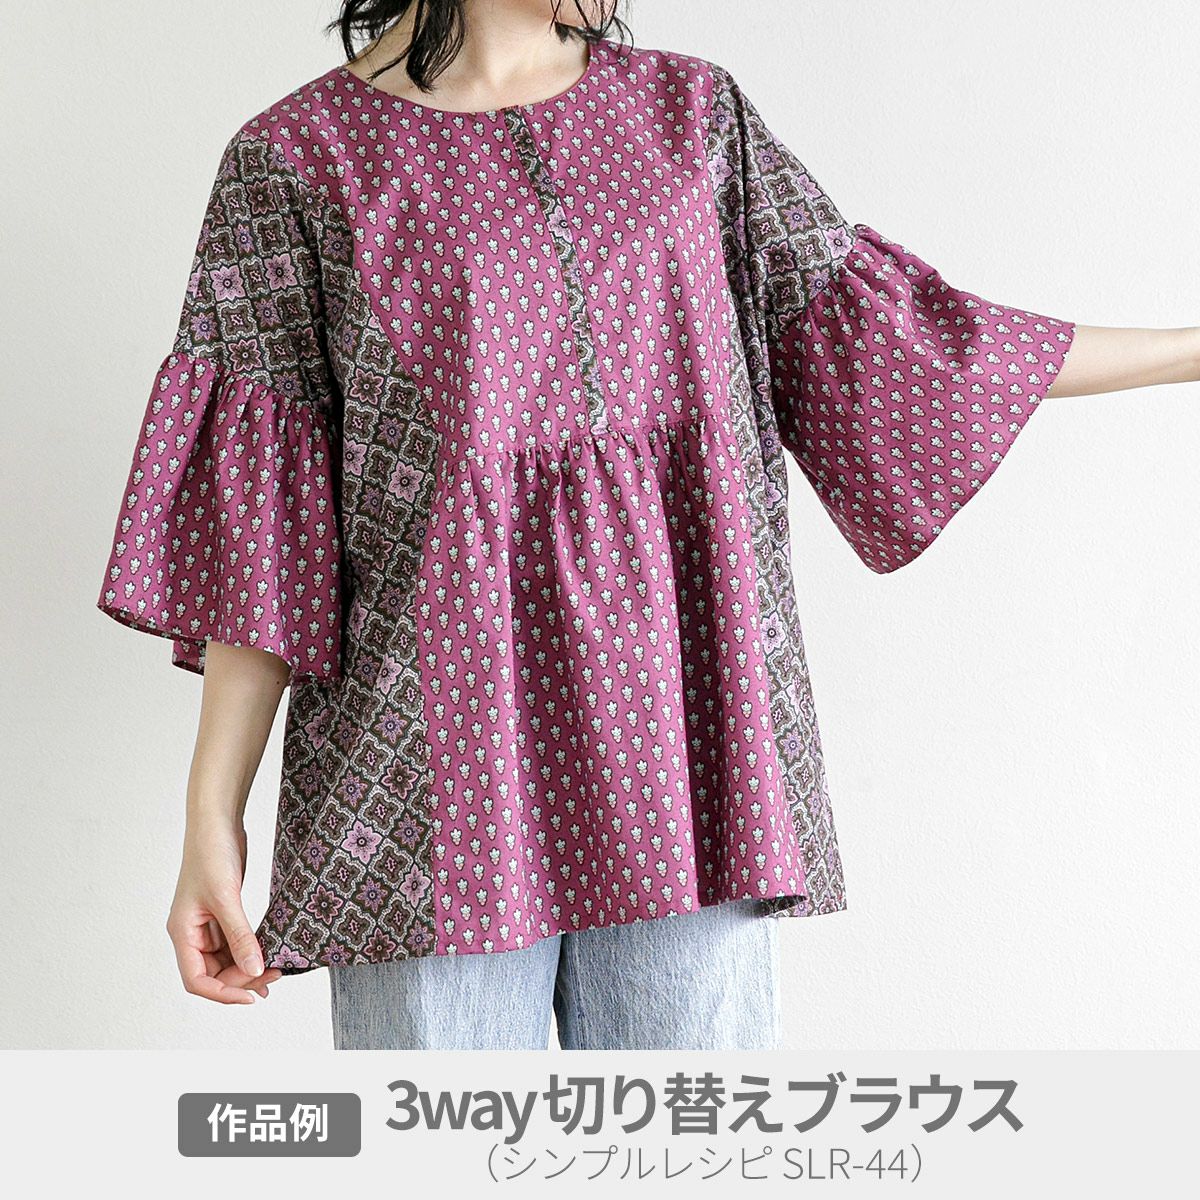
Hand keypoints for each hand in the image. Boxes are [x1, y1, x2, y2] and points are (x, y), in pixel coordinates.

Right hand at [166, 818, 282, 1003]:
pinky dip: (250, 950)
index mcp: (182, 932)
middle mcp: (192, 933)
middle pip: (214, 973)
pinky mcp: (223, 912)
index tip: (251, 996)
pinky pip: (234, 942)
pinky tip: (267, 954)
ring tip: (274, 971)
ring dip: (248, 967)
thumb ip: (240, 936)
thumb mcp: (226, 897)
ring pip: (226, 960)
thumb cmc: (211, 853)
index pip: (197, 979)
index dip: (223, 993)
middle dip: (242, 979)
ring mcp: (207, 923)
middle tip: (273, 977)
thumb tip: (254, 970)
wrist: (217, 822)